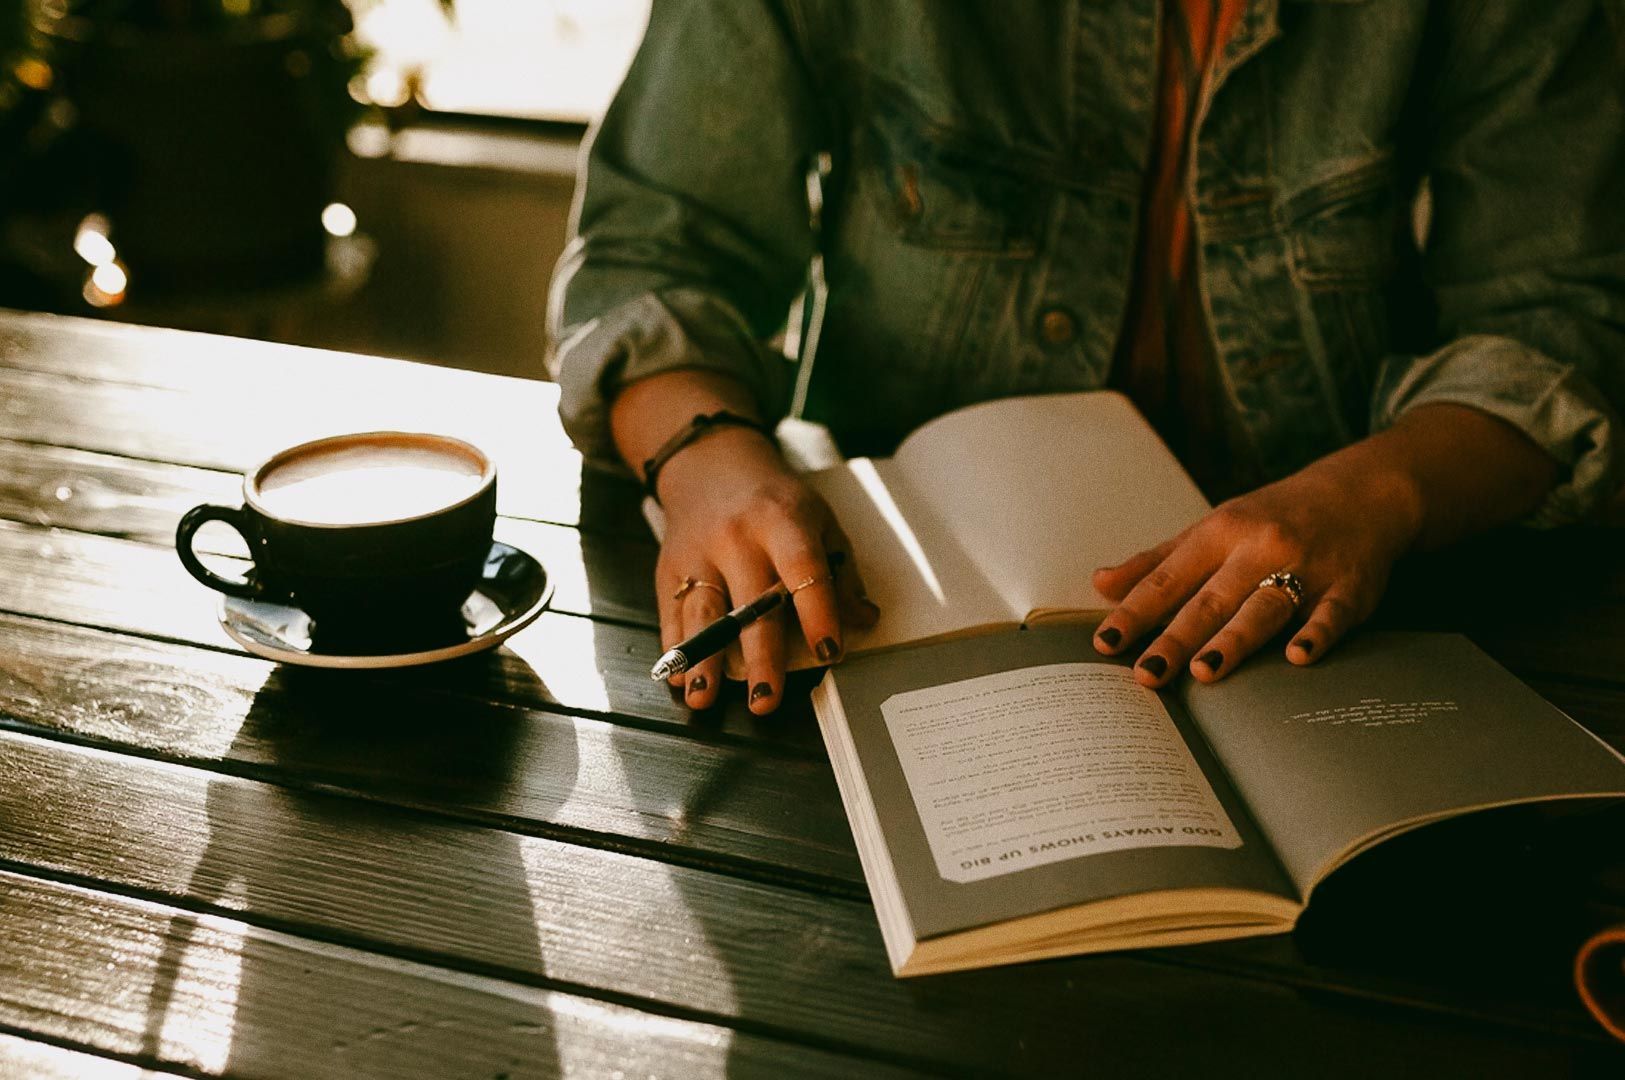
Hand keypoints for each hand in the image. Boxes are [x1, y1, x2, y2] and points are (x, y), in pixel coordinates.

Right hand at [655, 426, 878, 712]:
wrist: (711, 466)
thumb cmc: (774, 502)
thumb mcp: (819, 520)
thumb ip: (840, 572)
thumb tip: (863, 620)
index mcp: (783, 522)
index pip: (804, 571)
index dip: (819, 614)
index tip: (830, 652)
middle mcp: (738, 538)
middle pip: (751, 605)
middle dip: (759, 657)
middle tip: (766, 700)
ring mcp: (700, 553)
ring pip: (702, 613)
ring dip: (704, 660)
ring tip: (706, 697)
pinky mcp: (671, 568)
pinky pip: (671, 614)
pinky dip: (675, 649)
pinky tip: (680, 679)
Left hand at [1089, 446, 1425, 686]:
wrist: (1361, 493)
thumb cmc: (1272, 518)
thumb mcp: (1212, 529)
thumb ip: (1157, 561)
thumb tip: (1101, 584)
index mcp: (1221, 533)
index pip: (1168, 578)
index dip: (1135, 611)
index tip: (1105, 642)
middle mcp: (1260, 548)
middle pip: (1211, 599)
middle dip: (1177, 637)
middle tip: (1147, 674)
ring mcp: (1306, 569)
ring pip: (1264, 607)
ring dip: (1235, 639)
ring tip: (1205, 671)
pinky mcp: (1349, 588)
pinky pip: (1331, 614)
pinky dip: (1317, 634)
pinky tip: (1298, 657)